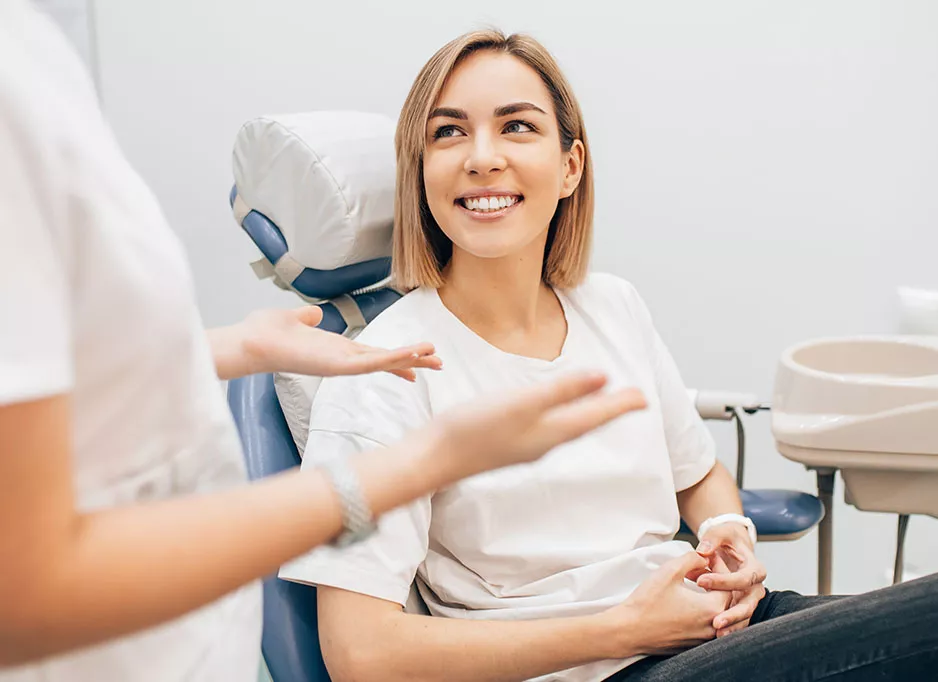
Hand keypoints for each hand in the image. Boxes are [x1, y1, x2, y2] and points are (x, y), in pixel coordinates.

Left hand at [236, 306, 442, 380]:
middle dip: (413, 361)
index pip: (374, 354)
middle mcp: (342, 359)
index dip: (397, 356)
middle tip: (440, 363)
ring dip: (410, 359)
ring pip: (383, 363)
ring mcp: (341, 365)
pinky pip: (370, 364)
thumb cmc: (266, 333)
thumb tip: (313, 314)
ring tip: (435, 357)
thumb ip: (307, 318)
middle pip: (386, 361)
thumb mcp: (293, 319)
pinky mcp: (337, 366)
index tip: (418, 359)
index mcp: (336, 349)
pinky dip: (392, 360)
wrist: (250, 341)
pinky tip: (410, 356)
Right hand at [436, 373, 645, 478]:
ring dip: (589, 413)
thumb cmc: (474, 429)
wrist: (435, 458)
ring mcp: (526, 445)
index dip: (621, 404)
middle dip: (610, 409)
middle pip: (587, 423)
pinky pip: (550, 428)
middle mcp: (544, 443)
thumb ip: (562, 390)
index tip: (645, 397)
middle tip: (632, 399)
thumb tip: (603, 377)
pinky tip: (556, 412)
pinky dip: (564, 416)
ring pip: (569, 427)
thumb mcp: (522, 403)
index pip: (596, 416)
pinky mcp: (509, 443)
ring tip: (602, 403)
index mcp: (552, 432)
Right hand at [599, 552, 730, 657]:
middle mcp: (712, 627)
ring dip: (708, 596)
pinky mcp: (691, 645)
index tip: (706, 558)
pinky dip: (701, 611)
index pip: (728, 584)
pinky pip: (705, 625)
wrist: (628, 631)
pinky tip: (686, 601)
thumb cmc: (648, 601)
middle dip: (715, 581)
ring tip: (693, 583)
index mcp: (711, 609)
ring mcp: (702, 639)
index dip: (719, 567)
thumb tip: (704, 558)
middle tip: (700, 568)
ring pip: (716, 613)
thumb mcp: (669, 570)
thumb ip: (692, 558)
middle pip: (725, 600)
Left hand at [695, 524, 766, 637]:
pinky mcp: (741, 606)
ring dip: (732, 626)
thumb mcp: (720, 532)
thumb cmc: (726, 539)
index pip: (742, 578)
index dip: (722, 580)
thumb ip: (712, 538)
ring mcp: (749, 599)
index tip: (700, 581)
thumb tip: (702, 550)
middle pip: (749, 604)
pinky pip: (738, 620)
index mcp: (755, 568)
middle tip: (716, 622)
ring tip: (717, 634)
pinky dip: (730, 628)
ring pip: (745, 616)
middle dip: (733, 614)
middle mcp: (756, 586)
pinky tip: (716, 636)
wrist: (731, 547)